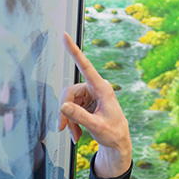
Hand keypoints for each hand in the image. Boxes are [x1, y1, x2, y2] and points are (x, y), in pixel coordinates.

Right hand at [58, 33, 131, 178]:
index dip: (75, 51)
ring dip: (68, 120)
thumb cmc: (113, 133)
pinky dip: (71, 123)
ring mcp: (90, 95)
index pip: (86, 67)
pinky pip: (71, 109)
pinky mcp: (85, 103)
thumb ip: (79, 116)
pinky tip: (75, 134)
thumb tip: (63, 107)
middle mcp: (95, 88)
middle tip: (60, 127)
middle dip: (64, 111)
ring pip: (68, 102)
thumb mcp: (97, 126)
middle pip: (69, 92)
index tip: (66, 36)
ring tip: (73, 135)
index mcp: (102, 88)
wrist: (118, 142)